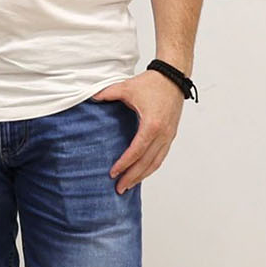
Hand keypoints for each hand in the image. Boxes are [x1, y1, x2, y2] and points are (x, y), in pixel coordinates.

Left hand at [92, 69, 185, 193]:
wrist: (174, 78)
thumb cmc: (151, 83)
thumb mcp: (126, 87)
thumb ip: (107, 94)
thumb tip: (91, 98)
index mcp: (152, 125)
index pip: (137, 150)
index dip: (125, 163)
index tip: (113, 173)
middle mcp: (163, 134)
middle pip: (147, 162)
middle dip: (133, 176)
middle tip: (119, 188)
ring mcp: (169, 136)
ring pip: (156, 162)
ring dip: (143, 175)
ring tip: (128, 186)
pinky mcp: (170, 135)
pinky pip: (161, 156)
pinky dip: (151, 167)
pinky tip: (141, 173)